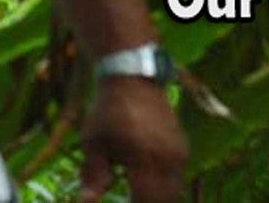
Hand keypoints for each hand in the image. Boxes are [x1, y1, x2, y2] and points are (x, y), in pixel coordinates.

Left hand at [79, 76, 187, 201]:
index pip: (145, 201)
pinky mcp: (183, 148)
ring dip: (157, 197)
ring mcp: (179, 153)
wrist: (134, 78)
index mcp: (143, 158)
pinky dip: (165, 186)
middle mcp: (167, 158)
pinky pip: (177, 177)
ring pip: (174, 192)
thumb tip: (86, 202)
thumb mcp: (94, 142)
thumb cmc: (108, 111)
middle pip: (163, 201)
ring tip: (137, 193)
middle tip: (129, 199)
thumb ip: (94, 176)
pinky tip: (147, 181)